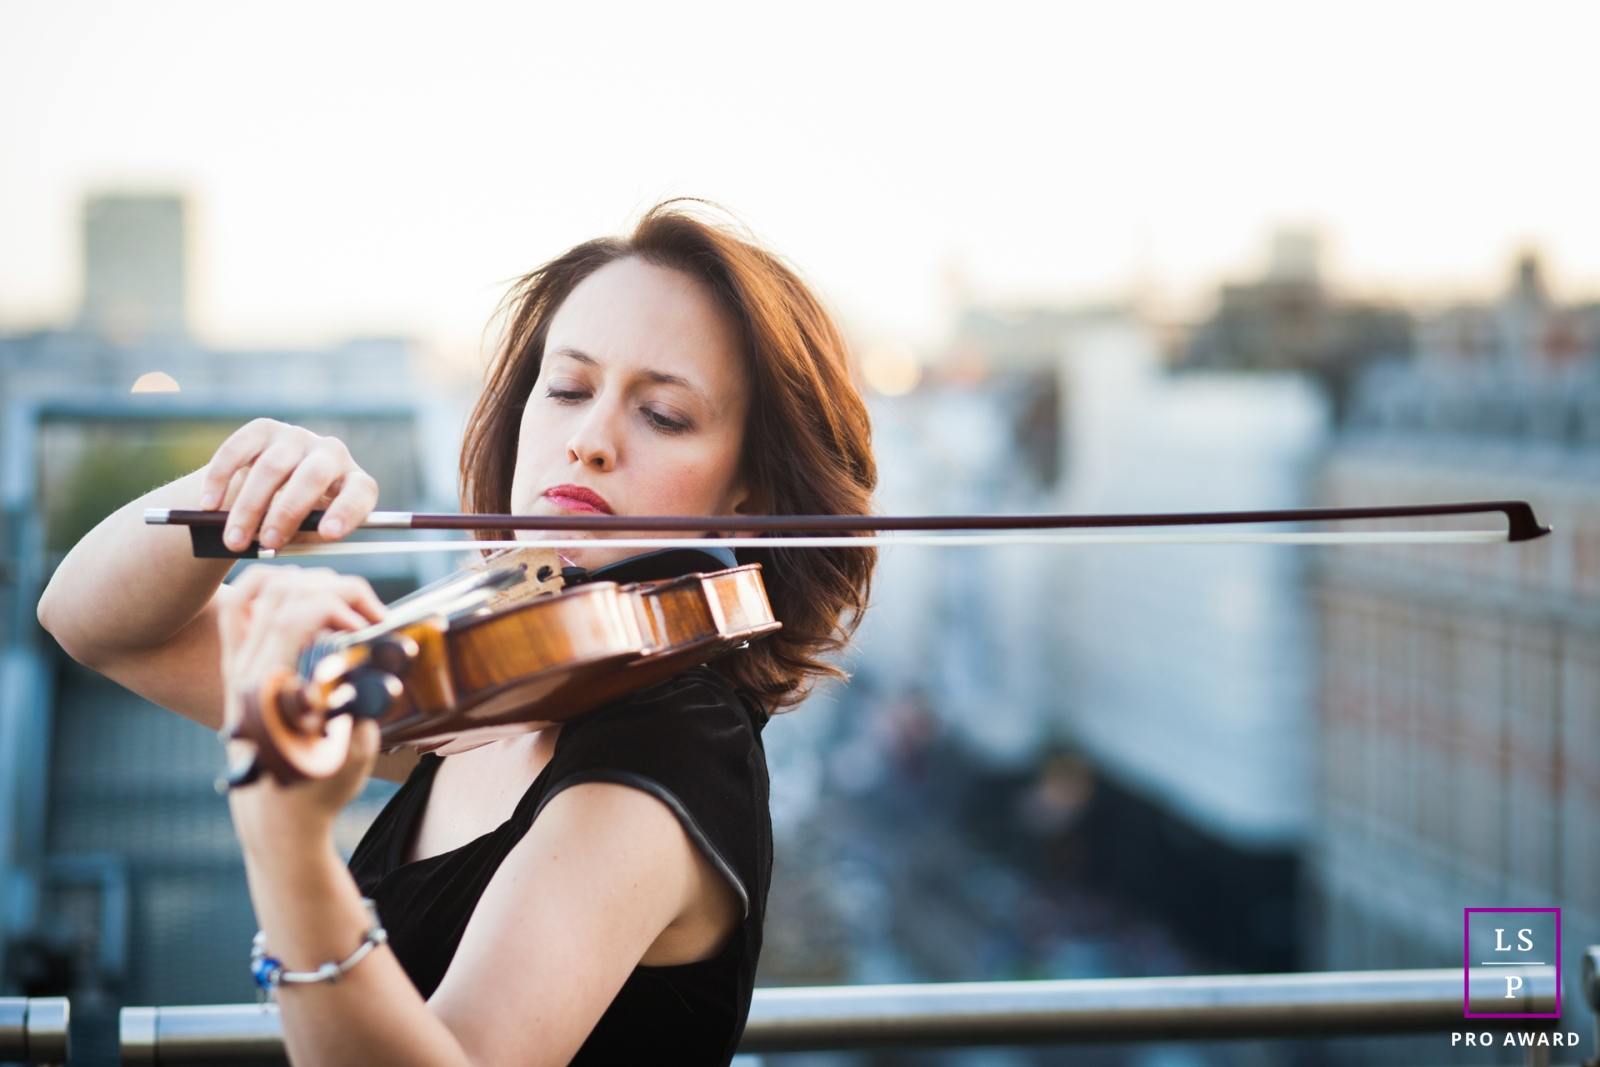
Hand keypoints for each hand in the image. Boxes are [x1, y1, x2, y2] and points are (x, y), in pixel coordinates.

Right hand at [200, 419, 378, 551]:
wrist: (272, 491)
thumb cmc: (298, 520)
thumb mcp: (308, 533)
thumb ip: (298, 537)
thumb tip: (270, 542)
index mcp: (353, 481)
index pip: (360, 491)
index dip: (346, 510)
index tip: (328, 534)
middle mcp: (331, 453)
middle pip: (311, 477)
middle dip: (286, 513)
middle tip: (266, 542)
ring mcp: (298, 437)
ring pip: (272, 468)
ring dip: (249, 507)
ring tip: (234, 539)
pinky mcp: (264, 429)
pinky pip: (238, 449)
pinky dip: (221, 478)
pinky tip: (209, 504)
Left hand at [220, 566, 386, 838]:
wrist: (276, 815)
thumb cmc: (317, 788)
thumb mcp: (350, 753)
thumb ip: (363, 706)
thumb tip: (383, 665)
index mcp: (267, 692)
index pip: (292, 617)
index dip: (338, 604)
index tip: (372, 623)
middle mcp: (245, 672)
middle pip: (280, 593)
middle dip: (334, 588)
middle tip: (369, 613)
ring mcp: (237, 666)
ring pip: (259, 590)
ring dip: (309, 582)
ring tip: (345, 604)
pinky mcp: (239, 666)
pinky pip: (243, 607)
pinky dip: (274, 586)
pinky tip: (308, 596)